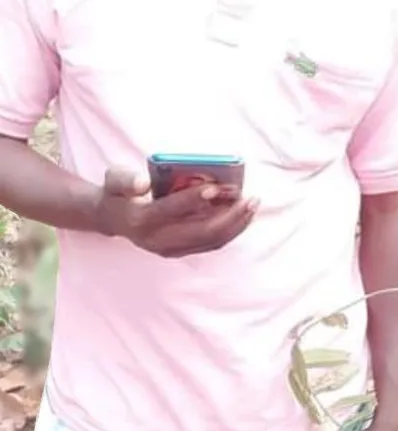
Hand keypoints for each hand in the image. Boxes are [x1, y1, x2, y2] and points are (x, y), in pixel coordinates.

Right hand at [96, 167, 258, 257]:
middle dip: (227, 216)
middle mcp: (156, 240)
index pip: (170, 210)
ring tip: (252, 205)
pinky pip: (210, 244)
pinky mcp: (179, 252)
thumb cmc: (118, 192)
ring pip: (209, 241)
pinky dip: (229, 231)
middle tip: (248, 198)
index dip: (192, 199)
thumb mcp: (114, 179)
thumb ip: (125, 180)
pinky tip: (243, 216)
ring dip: (234, 225)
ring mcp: (169, 249)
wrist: (112, 218)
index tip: (214, 187)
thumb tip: (142, 183)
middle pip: (199, 231)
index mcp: (141, 220)